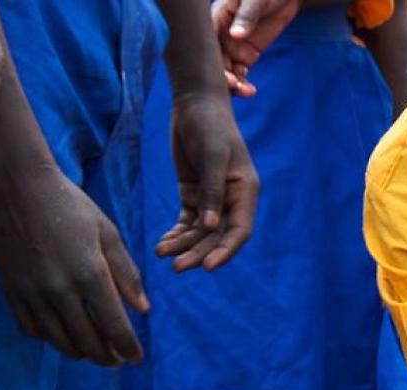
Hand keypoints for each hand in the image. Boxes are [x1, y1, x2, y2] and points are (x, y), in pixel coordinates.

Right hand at [0, 167, 147, 365]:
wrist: (17, 190)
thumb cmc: (70, 206)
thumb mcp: (108, 234)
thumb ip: (126, 273)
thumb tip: (142, 309)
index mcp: (90, 274)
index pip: (114, 326)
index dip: (128, 348)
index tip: (136, 358)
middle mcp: (59, 290)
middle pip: (88, 342)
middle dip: (107, 357)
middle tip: (117, 360)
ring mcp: (31, 294)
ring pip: (59, 341)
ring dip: (80, 352)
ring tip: (94, 351)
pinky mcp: (11, 292)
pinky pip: (31, 330)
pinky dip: (50, 338)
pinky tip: (62, 335)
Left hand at [155, 93, 258, 270]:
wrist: (194, 104)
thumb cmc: (210, 126)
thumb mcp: (212, 156)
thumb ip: (211, 191)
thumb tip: (211, 227)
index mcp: (245, 192)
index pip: (239, 230)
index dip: (225, 251)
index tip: (207, 267)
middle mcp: (231, 199)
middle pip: (217, 237)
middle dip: (197, 252)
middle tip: (176, 268)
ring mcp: (212, 198)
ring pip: (199, 232)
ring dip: (183, 245)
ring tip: (161, 254)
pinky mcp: (193, 194)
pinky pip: (186, 221)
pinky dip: (175, 234)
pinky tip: (162, 244)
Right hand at [210, 0, 300, 94]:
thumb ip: (246, 16)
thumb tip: (235, 35)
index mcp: (216, 18)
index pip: (205, 41)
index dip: (209, 58)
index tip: (221, 71)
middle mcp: (220, 34)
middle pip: (213, 59)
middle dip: (221, 75)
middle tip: (234, 86)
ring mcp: (232, 46)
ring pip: (225, 70)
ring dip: (232, 84)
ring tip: (245, 91)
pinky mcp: (245, 55)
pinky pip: (239, 73)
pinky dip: (243, 84)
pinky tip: (249, 91)